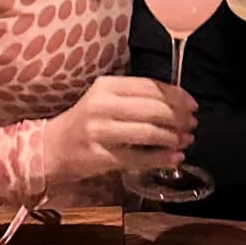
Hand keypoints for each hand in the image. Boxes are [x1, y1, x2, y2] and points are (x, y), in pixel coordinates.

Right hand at [46, 76, 196, 182]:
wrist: (53, 147)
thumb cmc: (87, 122)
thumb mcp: (107, 100)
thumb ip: (137, 98)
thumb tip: (178, 103)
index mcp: (107, 85)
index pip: (150, 86)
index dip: (176, 95)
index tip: (192, 105)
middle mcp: (102, 104)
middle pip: (152, 108)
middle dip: (178, 118)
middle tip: (192, 125)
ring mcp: (99, 131)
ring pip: (147, 132)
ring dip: (172, 138)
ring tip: (185, 141)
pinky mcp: (99, 156)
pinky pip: (137, 158)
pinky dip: (160, 158)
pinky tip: (174, 158)